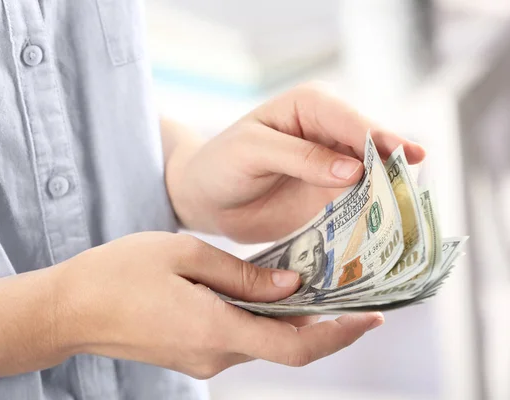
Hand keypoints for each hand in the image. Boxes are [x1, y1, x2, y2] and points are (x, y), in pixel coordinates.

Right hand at [53, 232, 382, 377]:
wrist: (69, 309)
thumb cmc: (118, 273)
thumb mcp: (183, 254)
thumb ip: (240, 274)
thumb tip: (288, 287)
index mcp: (214, 328)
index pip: (295, 346)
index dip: (339, 335)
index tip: (373, 319)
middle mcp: (214, 354)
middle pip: (284, 345)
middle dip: (322, 322)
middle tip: (352, 290)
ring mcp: (201, 359)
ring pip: (262, 341)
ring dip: (290, 319)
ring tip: (311, 283)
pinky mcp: (191, 353)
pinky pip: (238, 338)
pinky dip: (261, 320)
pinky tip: (264, 292)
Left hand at [168, 83, 425, 242]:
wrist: (206, 199)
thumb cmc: (220, 164)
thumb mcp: (252, 152)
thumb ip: (300, 158)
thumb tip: (353, 170)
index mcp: (311, 107)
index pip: (350, 120)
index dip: (378, 138)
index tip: (404, 157)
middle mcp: (330, 134)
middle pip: (371, 147)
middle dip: (393, 166)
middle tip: (415, 187)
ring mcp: (335, 168)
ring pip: (372, 178)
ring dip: (388, 193)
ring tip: (412, 212)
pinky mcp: (332, 199)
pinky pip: (359, 206)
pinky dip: (373, 217)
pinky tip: (388, 230)